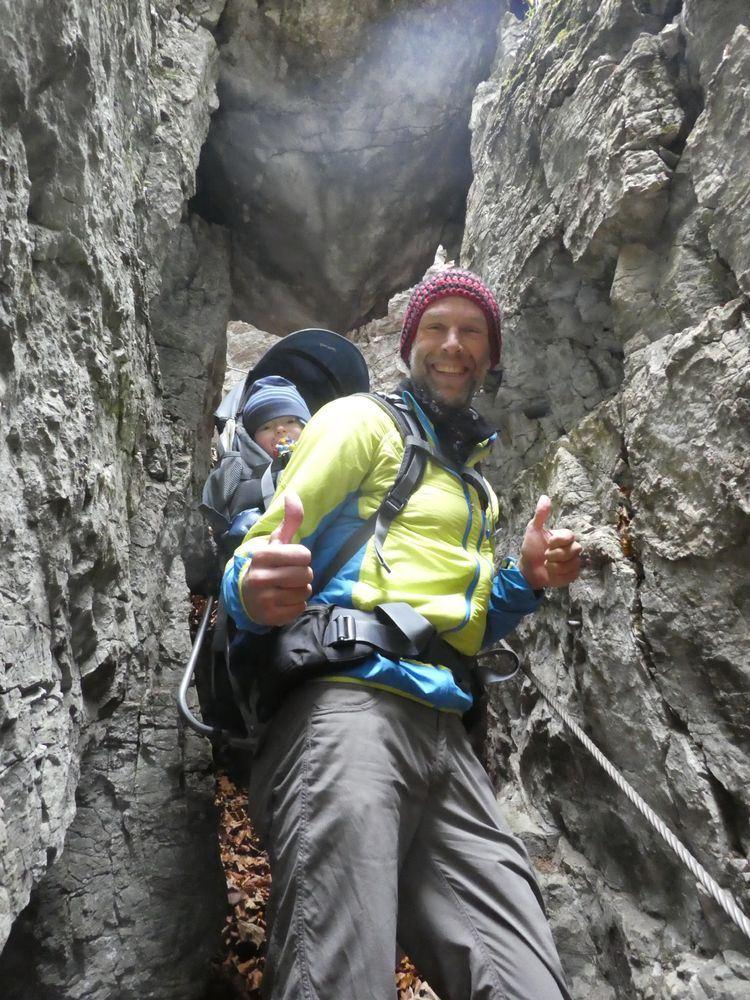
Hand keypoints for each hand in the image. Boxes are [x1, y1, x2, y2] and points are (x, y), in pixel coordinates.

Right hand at [240, 491, 312, 625]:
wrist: (246, 595)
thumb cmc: (268, 565)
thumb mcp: (276, 543)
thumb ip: (289, 521)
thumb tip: (293, 494)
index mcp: (262, 556)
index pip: (304, 555)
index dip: (302, 557)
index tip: (291, 559)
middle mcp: (260, 577)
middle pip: (307, 574)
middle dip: (303, 574)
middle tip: (289, 575)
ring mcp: (264, 599)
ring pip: (305, 591)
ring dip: (301, 590)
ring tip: (286, 587)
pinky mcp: (271, 616)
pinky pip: (300, 607)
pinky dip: (297, 604)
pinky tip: (284, 600)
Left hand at [518, 495, 581, 589]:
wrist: (528, 569)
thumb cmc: (531, 548)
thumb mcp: (533, 530)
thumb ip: (540, 515)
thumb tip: (544, 497)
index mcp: (564, 537)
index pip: (570, 536)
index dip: (558, 541)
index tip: (548, 543)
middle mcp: (572, 548)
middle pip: (574, 550)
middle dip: (556, 555)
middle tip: (546, 556)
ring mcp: (574, 561)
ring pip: (573, 563)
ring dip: (556, 566)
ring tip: (548, 565)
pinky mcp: (573, 574)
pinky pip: (573, 574)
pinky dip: (560, 575)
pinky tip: (553, 573)